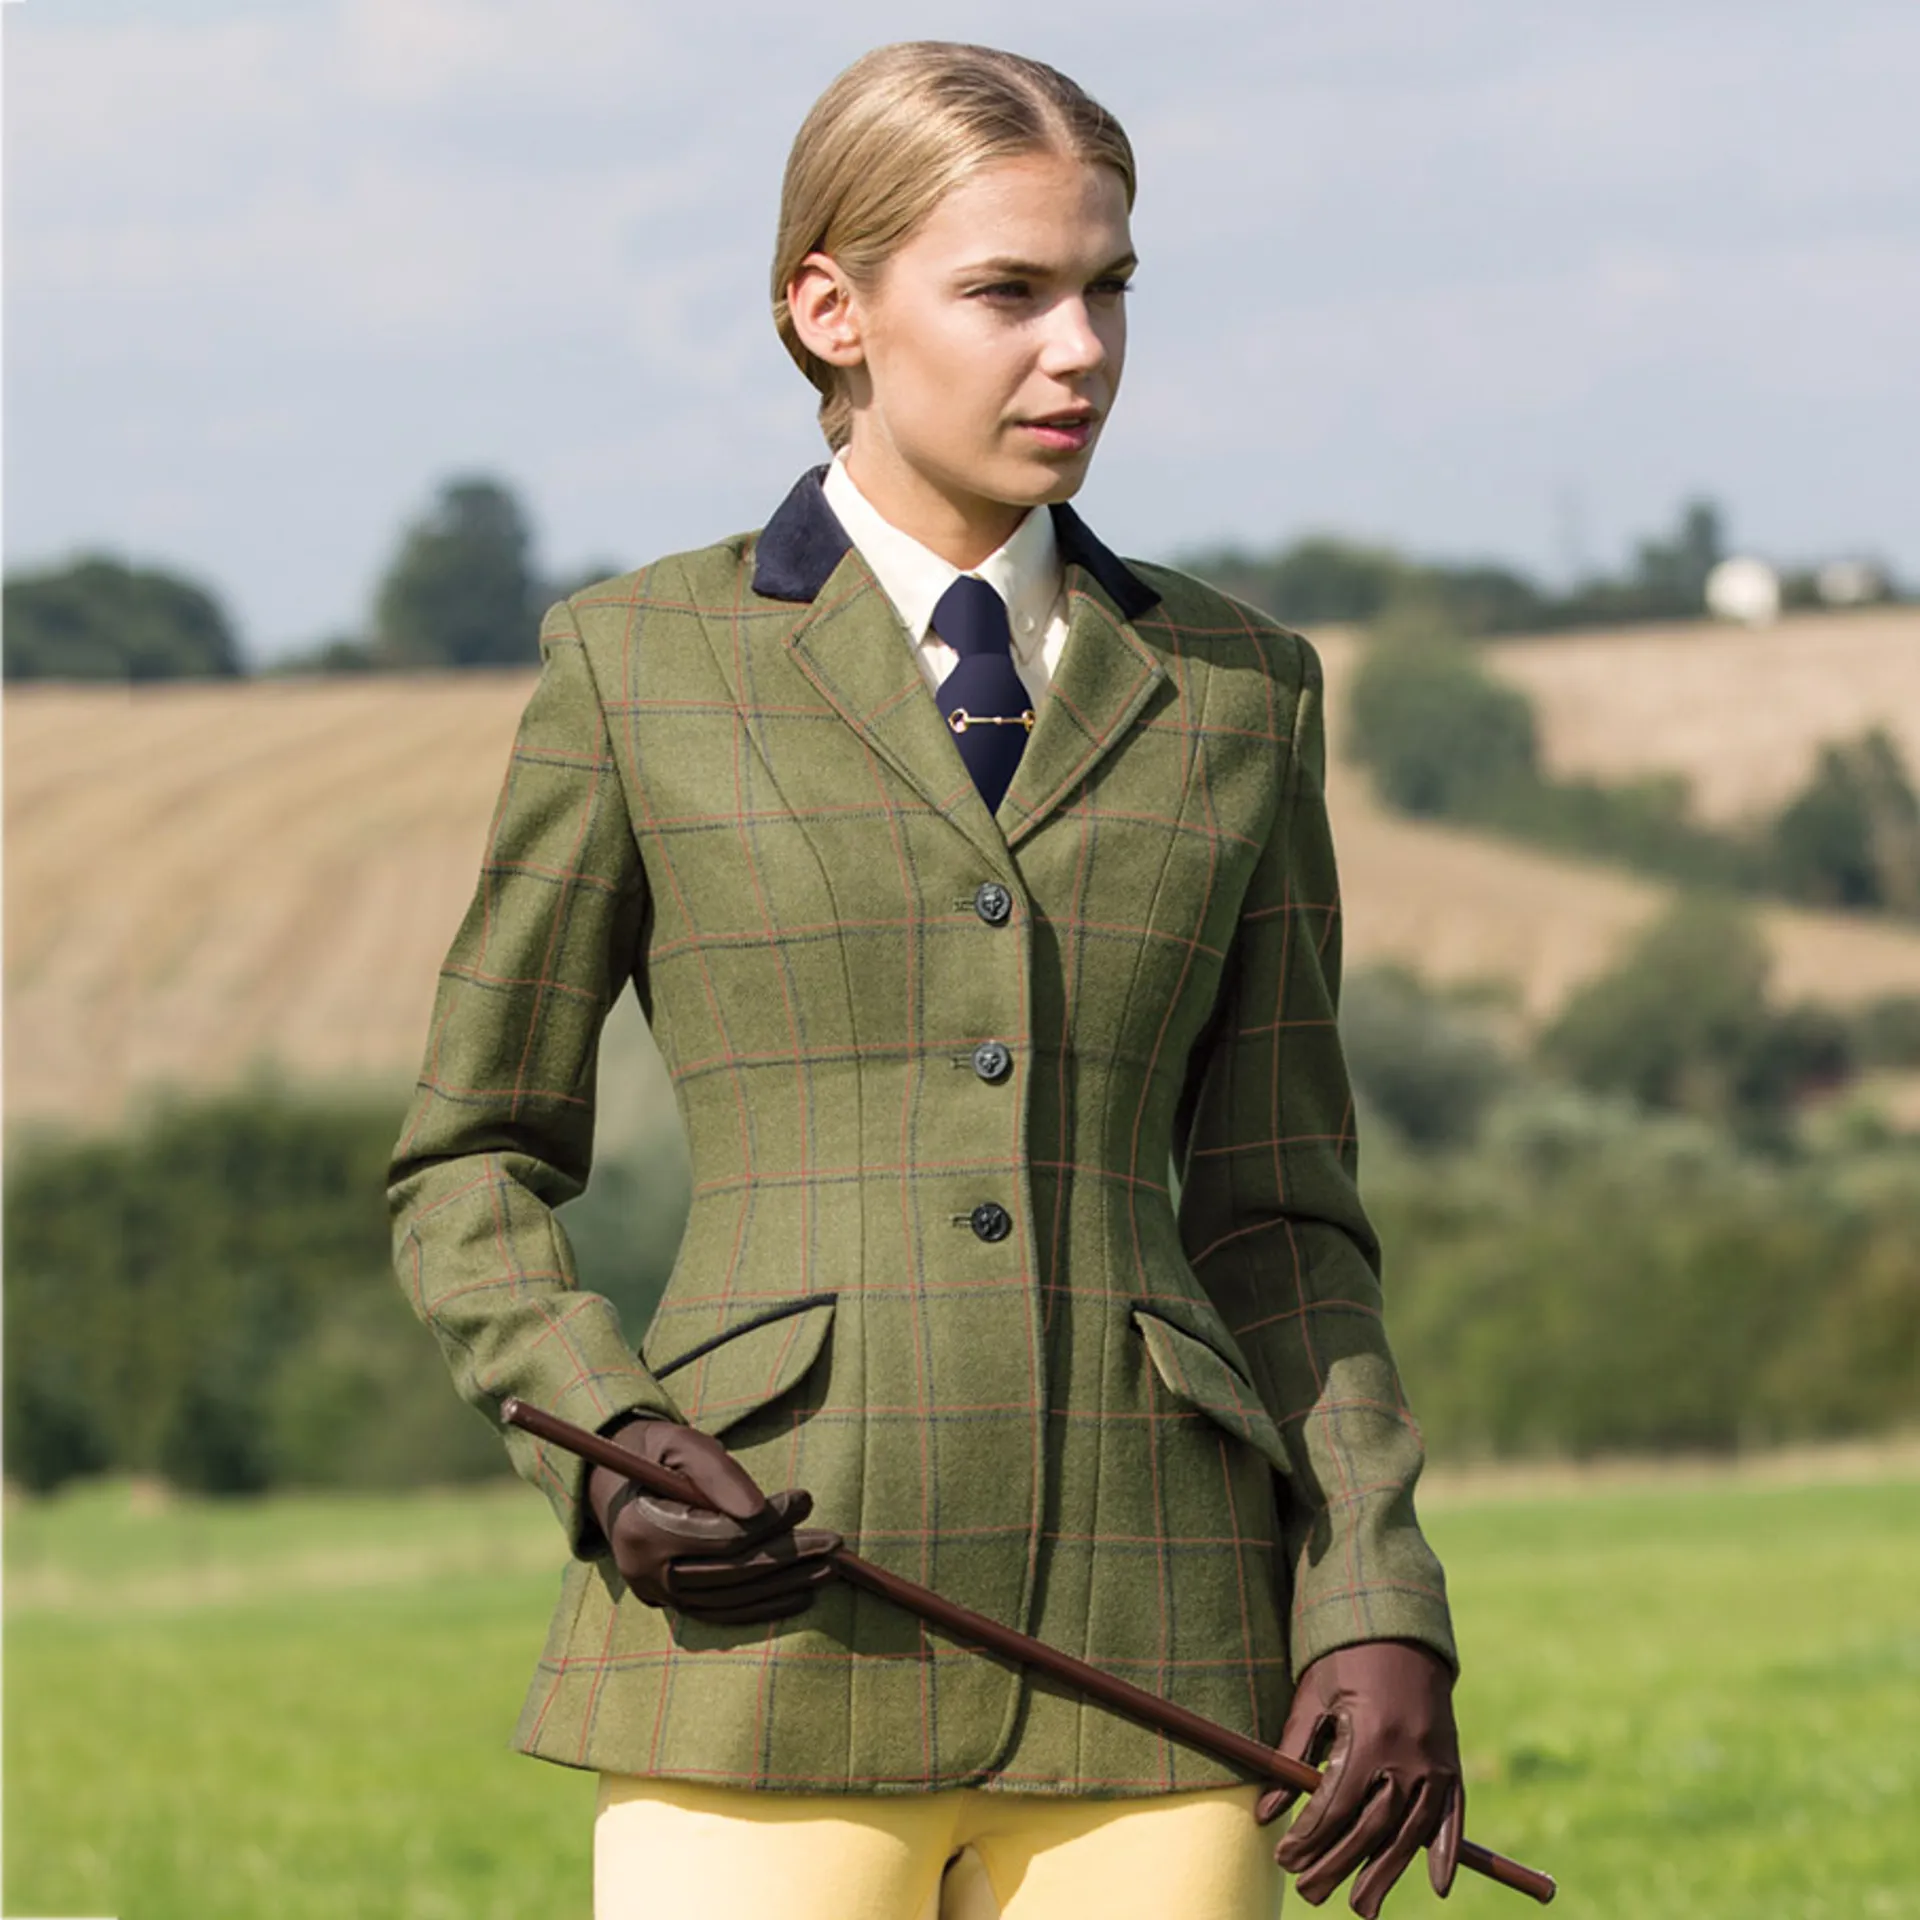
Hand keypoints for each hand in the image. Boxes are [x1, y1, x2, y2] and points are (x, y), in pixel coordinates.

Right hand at [588, 1418, 841, 1624]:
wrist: (612, 1482)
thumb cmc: (654, 1452)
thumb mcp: (681, 1443)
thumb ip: (718, 1473)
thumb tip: (760, 1511)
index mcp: (640, 1529)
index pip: (719, 1537)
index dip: (768, 1522)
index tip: (806, 1500)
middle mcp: (645, 1572)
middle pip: (730, 1573)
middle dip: (787, 1558)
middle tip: (834, 1544)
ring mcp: (657, 1594)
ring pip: (731, 1599)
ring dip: (784, 1586)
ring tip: (829, 1569)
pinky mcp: (671, 1604)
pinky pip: (722, 1613)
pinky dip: (763, 1606)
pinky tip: (800, 1594)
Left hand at [1256, 1640, 1463, 1915]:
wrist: (1401, 1630)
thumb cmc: (1344, 1662)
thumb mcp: (1311, 1698)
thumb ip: (1290, 1755)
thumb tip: (1265, 1813)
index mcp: (1370, 1734)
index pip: (1338, 1803)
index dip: (1310, 1835)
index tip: (1284, 1858)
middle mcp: (1408, 1754)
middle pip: (1373, 1827)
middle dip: (1338, 1864)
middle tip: (1308, 1893)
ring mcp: (1436, 1762)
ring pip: (1410, 1833)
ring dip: (1386, 1875)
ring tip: (1361, 1908)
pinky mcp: (1453, 1765)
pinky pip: (1453, 1818)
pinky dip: (1446, 1852)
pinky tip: (1437, 1886)